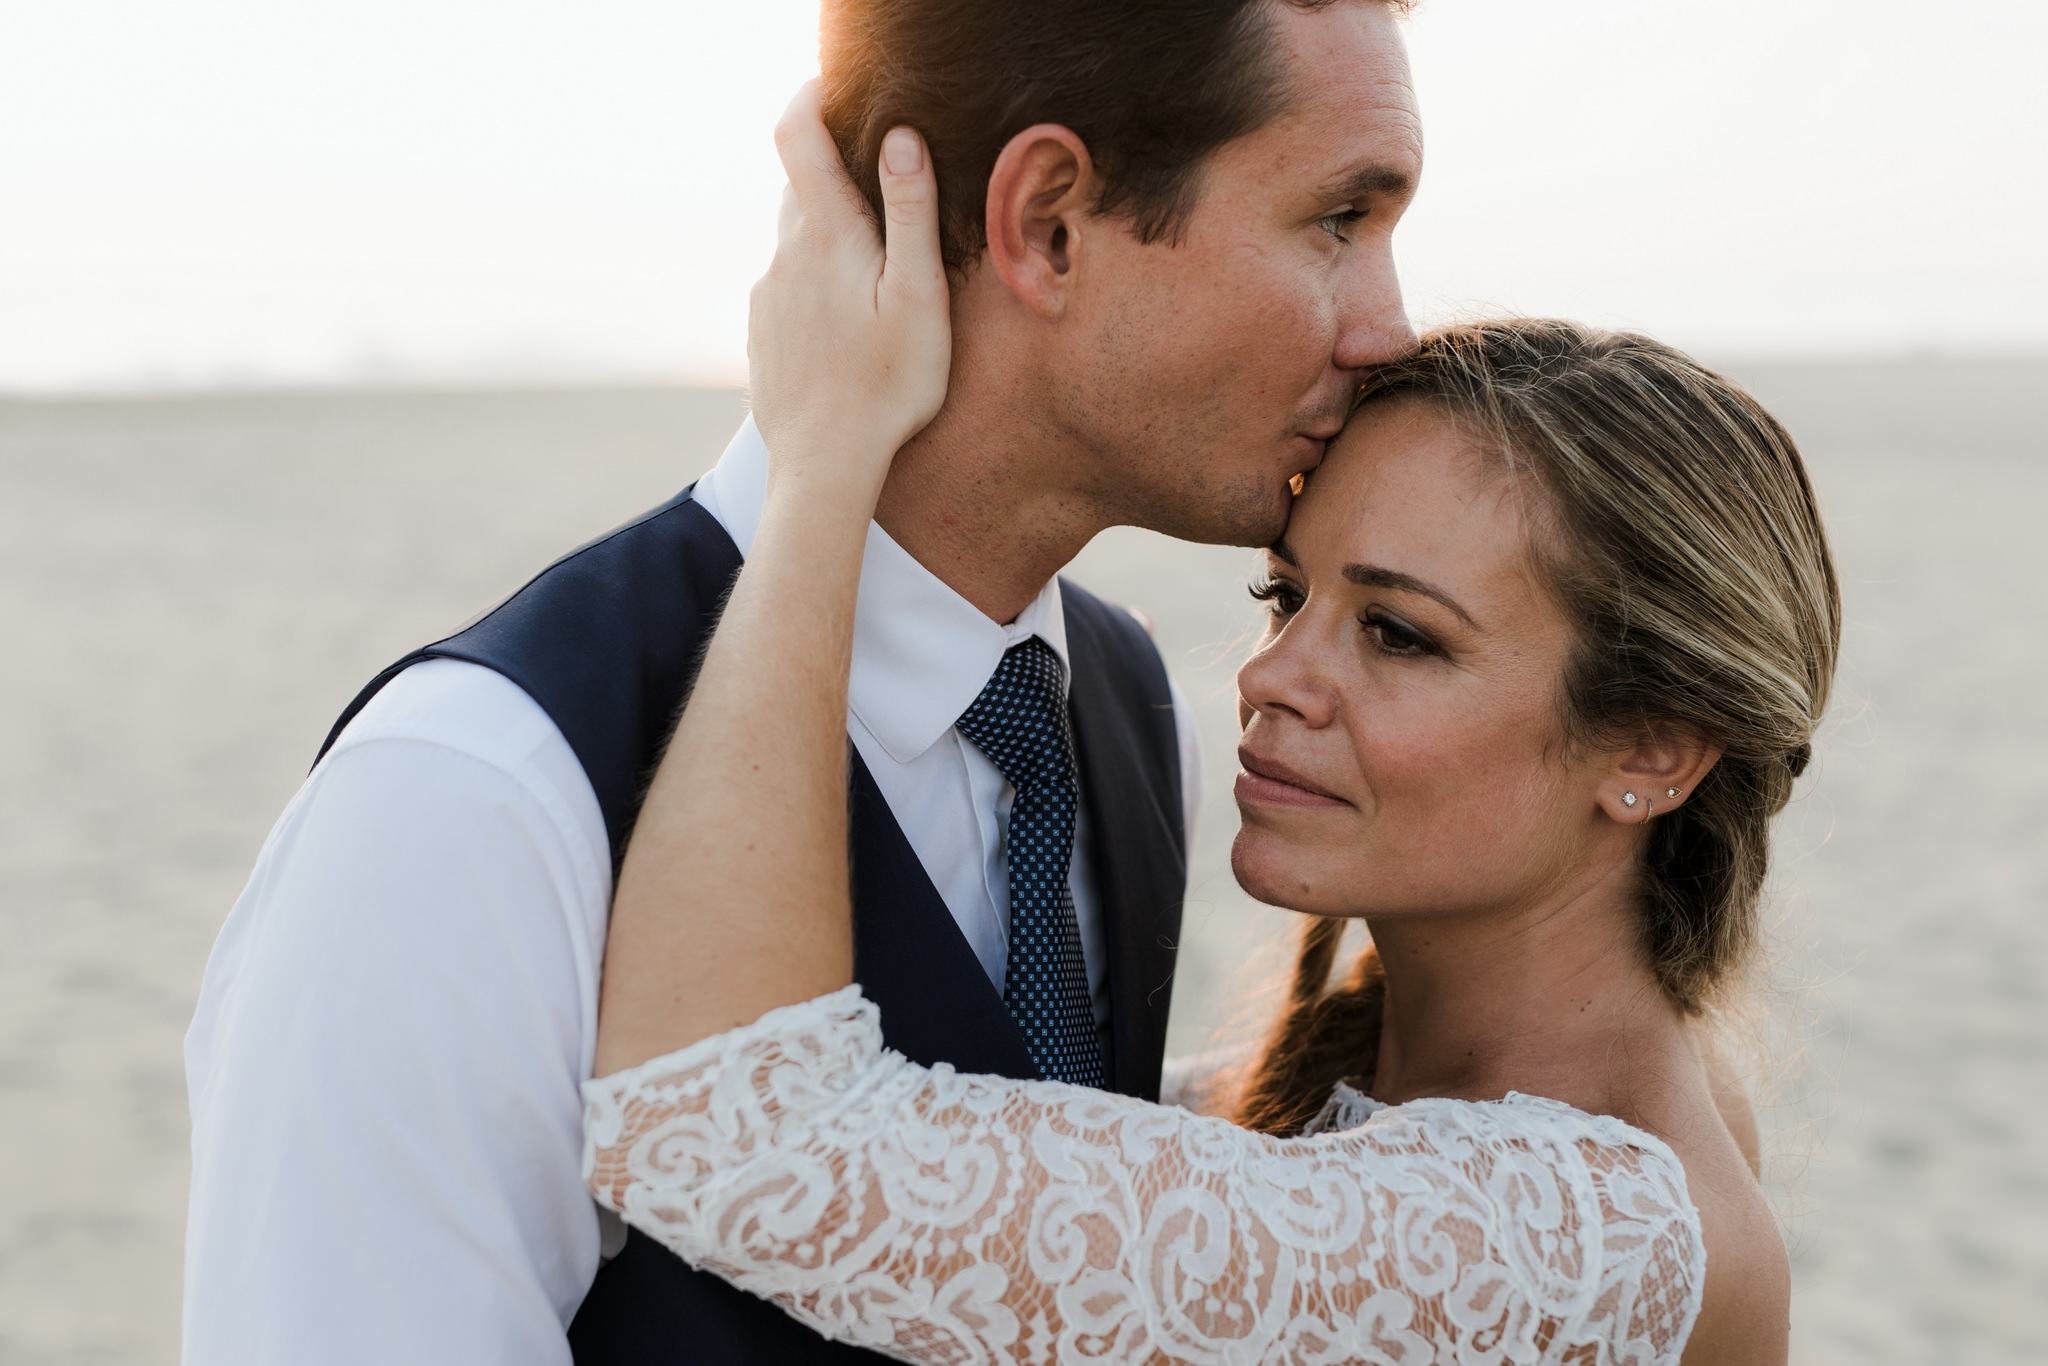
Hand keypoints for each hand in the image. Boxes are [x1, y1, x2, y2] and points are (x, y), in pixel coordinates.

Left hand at [747, 82, 949, 509]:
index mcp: (826, 235)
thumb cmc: (887, 385)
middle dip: (836, 175)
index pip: (796, 134)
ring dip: (830, 236)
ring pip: (796, 239)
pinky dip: (817, 284)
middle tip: (886, 191)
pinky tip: (850, 327)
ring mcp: (767, 295)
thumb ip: (908, 212)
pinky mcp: (763, 332)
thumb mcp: (918, 295)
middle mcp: (784, 255)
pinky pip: (788, 286)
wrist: (824, 465)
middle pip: (801, 187)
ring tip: (877, 275)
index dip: (809, 95)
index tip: (832, 84)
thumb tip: (900, 138)